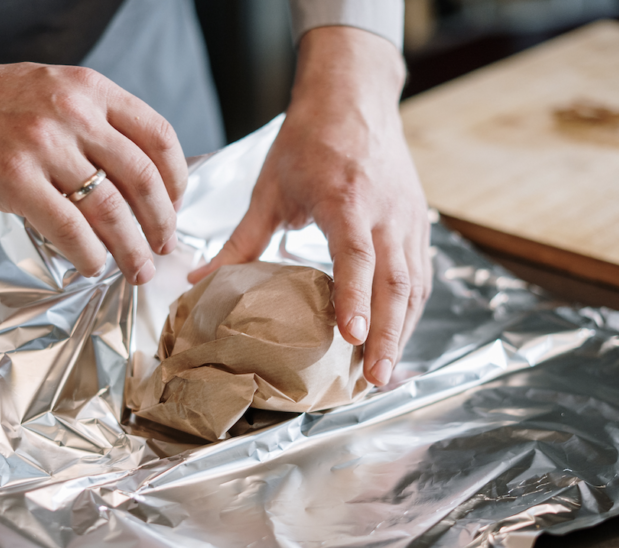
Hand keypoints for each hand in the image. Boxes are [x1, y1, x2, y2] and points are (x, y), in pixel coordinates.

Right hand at [0, 28, 187, 282]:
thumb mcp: (54, 91)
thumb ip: (95, 123)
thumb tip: (138, 178)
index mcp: (91, 89)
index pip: (159, 137)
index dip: (177, 180)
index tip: (175, 206)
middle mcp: (73, 111)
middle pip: (142, 179)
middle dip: (162, 223)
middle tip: (164, 247)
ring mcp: (42, 144)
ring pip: (110, 208)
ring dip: (131, 248)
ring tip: (138, 269)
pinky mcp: (12, 178)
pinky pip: (68, 227)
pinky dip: (89, 254)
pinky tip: (92, 266)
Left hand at [188, 27, 431, 385]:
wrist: (354, 97)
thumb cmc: (310, 140)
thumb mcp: (269, 188)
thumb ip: (240, 241)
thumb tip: (198, 282)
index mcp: (346, 199)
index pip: (357, 256)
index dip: (355, 298)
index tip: (350, 336)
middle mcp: (385, 212)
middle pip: (395, 281)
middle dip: (387, 334)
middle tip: (374, 379)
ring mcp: (408, 219)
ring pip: (414, 284)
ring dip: (402, 331)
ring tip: (385, 373)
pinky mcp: (417, 223)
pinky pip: (420, 275)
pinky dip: (411, 311)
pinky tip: (397, 338)